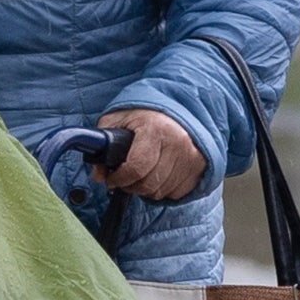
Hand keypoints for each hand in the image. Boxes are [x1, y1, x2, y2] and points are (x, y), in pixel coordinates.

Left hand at [92, 108, 209, 204]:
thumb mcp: (118, 119)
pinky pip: (176, 193)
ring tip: (143, 172)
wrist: (180, 106)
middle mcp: (178, 143)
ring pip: (161, 191)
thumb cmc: (146, 114)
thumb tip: (99, 175)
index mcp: (156, 129)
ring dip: (147, 188)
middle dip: (131, 185)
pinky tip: (159, 173)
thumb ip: (103, 145)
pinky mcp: (200, 167)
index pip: (135, 168)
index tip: (112, 178)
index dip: (119, 179)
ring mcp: (192, 157)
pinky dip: (164, 188)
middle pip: (148, 184)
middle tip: (125, 177)